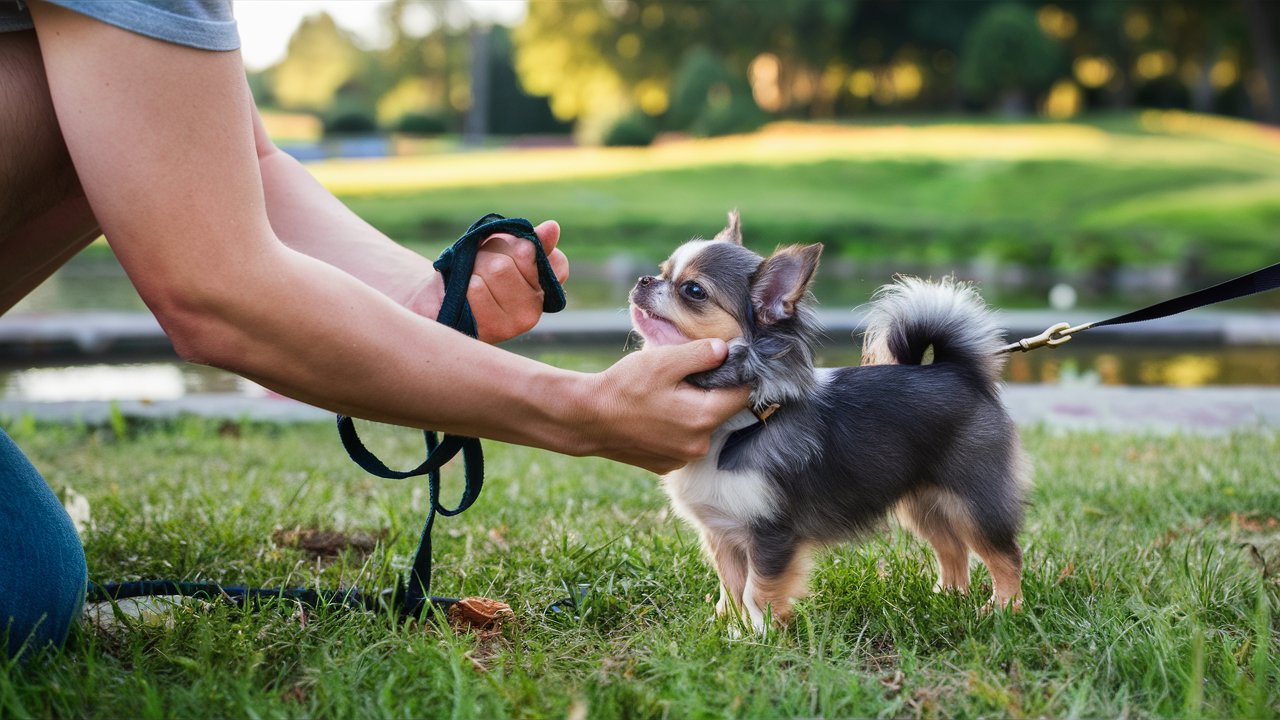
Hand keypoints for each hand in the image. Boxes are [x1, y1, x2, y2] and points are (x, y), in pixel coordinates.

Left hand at [405, 220, 569, 343]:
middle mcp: (533, 311)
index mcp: (543, 290)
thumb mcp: (500, 248)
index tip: (506, 253)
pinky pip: (478, 288)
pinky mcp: (492, 332)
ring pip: (497, 270)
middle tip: (478, 267)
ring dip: (475, 266)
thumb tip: (552, 228)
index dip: (523, 248)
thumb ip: (528, 240)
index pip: (556, 261)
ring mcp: (514, 324)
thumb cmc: (472, 271)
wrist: (437, 301)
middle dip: (491, 253)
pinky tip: (461, 295)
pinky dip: (464, 283)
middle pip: (519, 258)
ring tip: (468, 280)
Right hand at [576, 339, 751, 472]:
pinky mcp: (665, 465)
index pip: (742, 394)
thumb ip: (701, 354)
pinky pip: (682, 441)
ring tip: (664, 395)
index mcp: (704, 417)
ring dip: (691, 411)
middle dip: (709, 392)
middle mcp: (699, 445)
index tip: (721, 361)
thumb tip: (726, 350)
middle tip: (683, 376)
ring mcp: (682, 458)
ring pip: (700, 427)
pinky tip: (654, 415)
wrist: (586, 419)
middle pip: (721, 412)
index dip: (735, 374)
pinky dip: (675, 428)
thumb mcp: (663, 361)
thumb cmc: (624, 388)